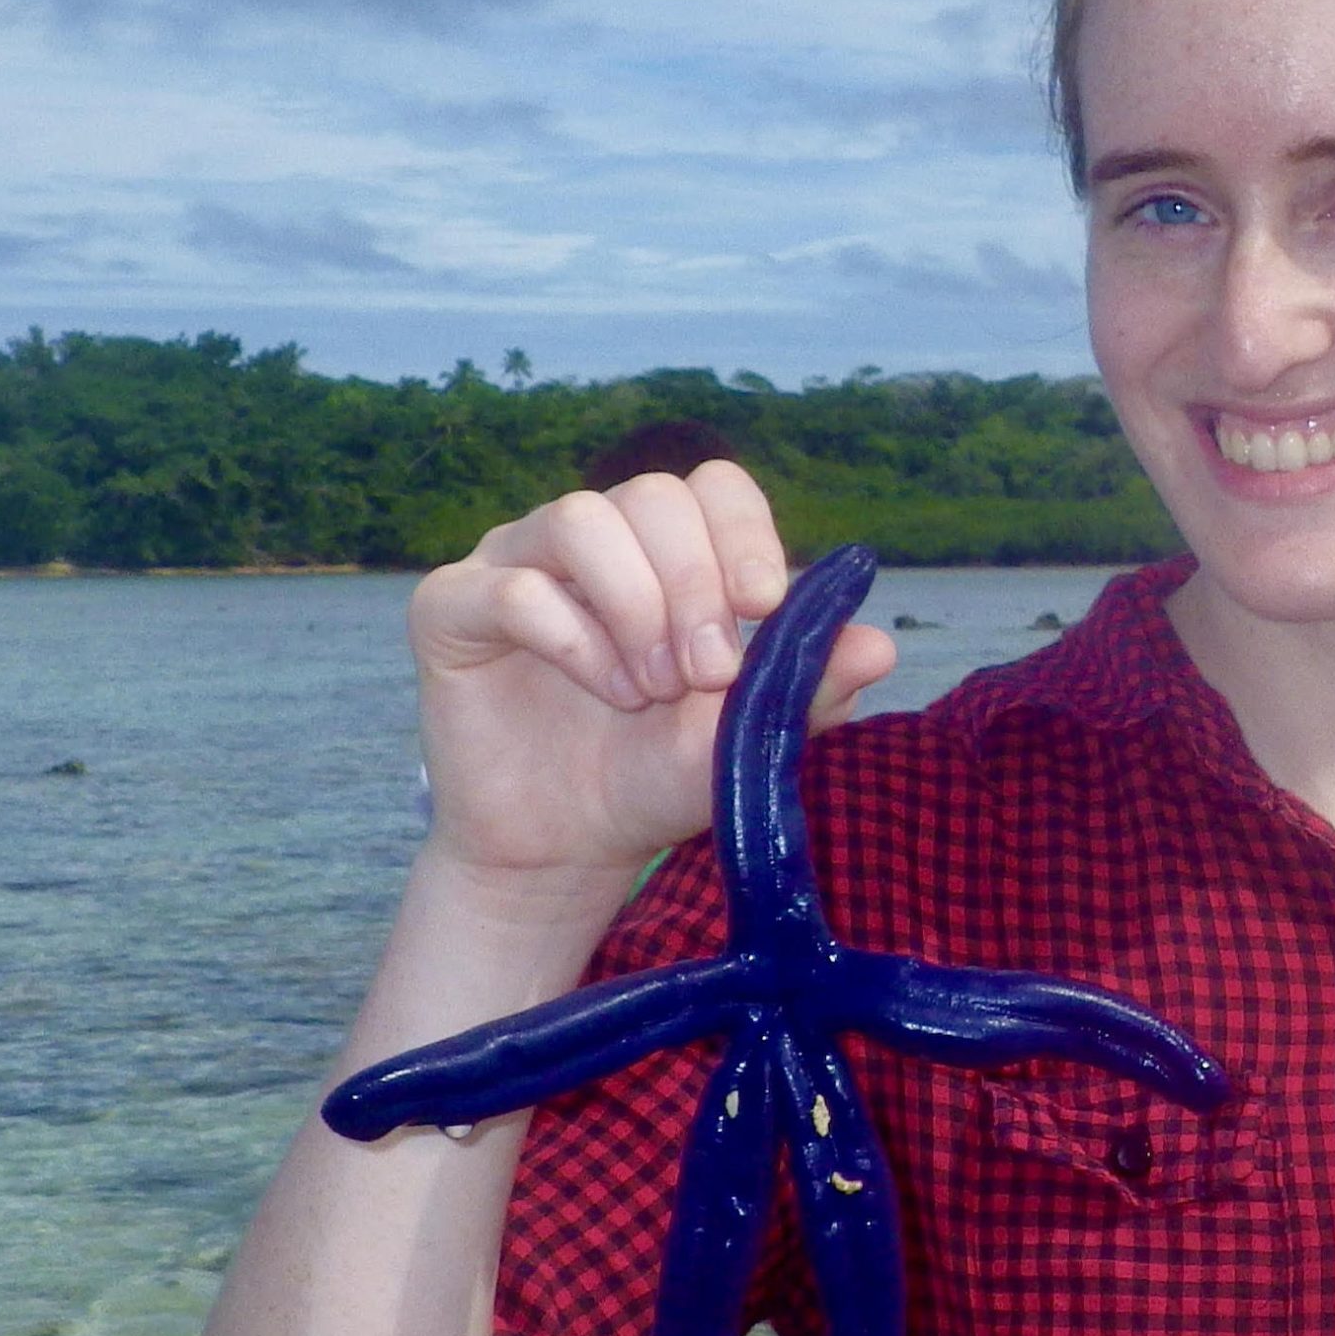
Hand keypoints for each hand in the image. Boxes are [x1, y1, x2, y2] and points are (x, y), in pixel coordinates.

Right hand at [405, 463, 895, 883]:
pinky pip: (513, 585)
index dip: (744, 533)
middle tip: (708, 675)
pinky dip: (571, 637)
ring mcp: (517, 563)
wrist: (568, 849)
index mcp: (670, 550)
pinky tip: (605, 690)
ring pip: (580, 520)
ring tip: (651, 690)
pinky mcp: (452, 607)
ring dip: (635, 606)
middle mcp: (594, 540)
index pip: (713, 486)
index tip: (765, 607)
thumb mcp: (746, 738)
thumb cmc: (657, 777)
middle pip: (651, 494)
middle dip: (694, 583)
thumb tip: (882, 643)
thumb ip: (810, 687)